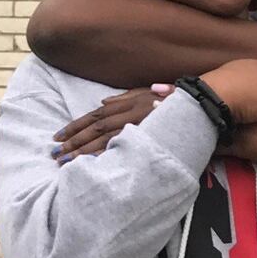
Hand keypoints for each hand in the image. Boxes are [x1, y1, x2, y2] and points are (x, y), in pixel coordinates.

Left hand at [52, 86, 168, 160]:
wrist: (201, 103)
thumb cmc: (176, 100)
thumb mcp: (148, 92)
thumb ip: (125, 97)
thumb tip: (103, 102)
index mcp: (128, 103)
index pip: (95, 115)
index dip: (75, 126)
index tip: (58, 137)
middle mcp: (130, 113)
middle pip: (95, 128)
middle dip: (73, 141)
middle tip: (55, 153)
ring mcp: (138, 125)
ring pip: (104, 139)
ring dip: (83, 151)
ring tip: (65, 162)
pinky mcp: (148, 136)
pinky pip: (122, 147)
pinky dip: (104, 155)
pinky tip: (91, 165)